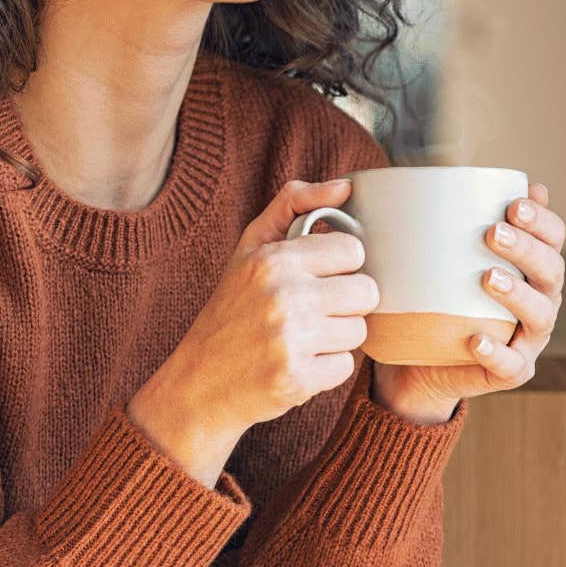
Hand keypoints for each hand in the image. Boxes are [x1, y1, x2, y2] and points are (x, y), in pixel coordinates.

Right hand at [138, 179, 377, 441]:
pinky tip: (298, 362)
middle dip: (345, 303)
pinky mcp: (298, 379)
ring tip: (303, 337)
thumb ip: (294, 204)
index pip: (353, 251)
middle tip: (314, 310)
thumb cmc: (231, 308)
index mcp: (273, 259)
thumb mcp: (251, 247)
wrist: (200, 380)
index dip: (340, 265)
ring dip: (337, 337)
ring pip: (359, 331)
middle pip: (365, 292)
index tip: (319, 276)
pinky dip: (326, 369)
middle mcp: (283, 296)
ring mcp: (291, 340)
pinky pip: (346, 367)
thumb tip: (345, 186)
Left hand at [371, 183, 565, 420]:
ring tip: (488, 277)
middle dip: (527, 249)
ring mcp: (528, 338)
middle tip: (492, 233)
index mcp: (532, 267)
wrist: (421, 360)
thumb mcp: (442, 256)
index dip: (542, 221)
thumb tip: (443, 177)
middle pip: (551, 271)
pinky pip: (510, 364)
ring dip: (517, 294)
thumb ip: (451, 220)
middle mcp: (540, 300)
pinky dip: (496, 352)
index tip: (513, 203)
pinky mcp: (510, 370)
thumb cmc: (438, 296)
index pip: (553, 238)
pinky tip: (477, 339)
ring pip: (539, 316)